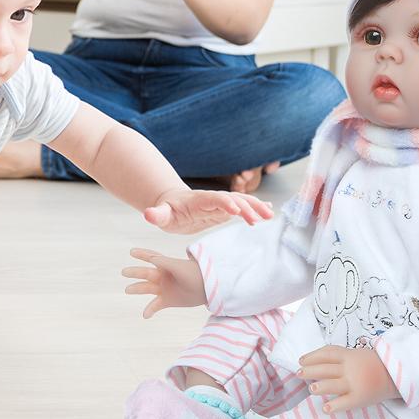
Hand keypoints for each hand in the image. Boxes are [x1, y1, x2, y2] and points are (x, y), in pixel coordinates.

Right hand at [122, 248, 206, 317]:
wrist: (208, 288)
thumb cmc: (194, 274)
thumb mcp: (179, 267)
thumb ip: (165, 263)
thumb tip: (151, 258)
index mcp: (166, 265)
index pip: (151, 257)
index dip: (141, 254)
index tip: (132, 251)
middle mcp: (163, 276)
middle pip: (145, 273)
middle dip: (135, 272)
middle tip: (124, 272)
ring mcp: (164, 289)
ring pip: (147, 288)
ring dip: (137, 289)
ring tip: (127, 289)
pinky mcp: (168, 301)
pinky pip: (155, 305)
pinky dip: (150, 310)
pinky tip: (145, 315)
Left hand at [144, 186, 273, 234]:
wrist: (173, 204)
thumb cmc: (167, 211)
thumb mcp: (161, 215)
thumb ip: (156, 215)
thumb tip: (147, 214)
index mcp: (199, 200)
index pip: (214, 199)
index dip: (225, 203)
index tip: (236, 211)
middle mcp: (213, 199)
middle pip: (233, 200)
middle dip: (247, 207)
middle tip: (260, 218)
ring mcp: (221, 204)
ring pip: (242, 202)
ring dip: (256, 207)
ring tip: (270, 215)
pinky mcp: (225, 210)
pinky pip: (243, 208)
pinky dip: (255, 208)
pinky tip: (269, 211)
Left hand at [297, 345, 399, 414]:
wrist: (396, 375)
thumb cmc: (372, 364)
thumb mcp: (356, 354)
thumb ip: (340, 357)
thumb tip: (317, 362)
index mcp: (348, 355)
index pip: (326, 353)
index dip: (312, 356)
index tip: (301, 360)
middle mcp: (350, 368)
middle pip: (325, 368)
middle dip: (310, 370)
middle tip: (298, 373)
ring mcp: (355, 383)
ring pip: (332, 384)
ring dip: (319, 386)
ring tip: (311, 389)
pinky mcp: (360, 398)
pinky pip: (345, 402)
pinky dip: (334, 405)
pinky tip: (325, 408)